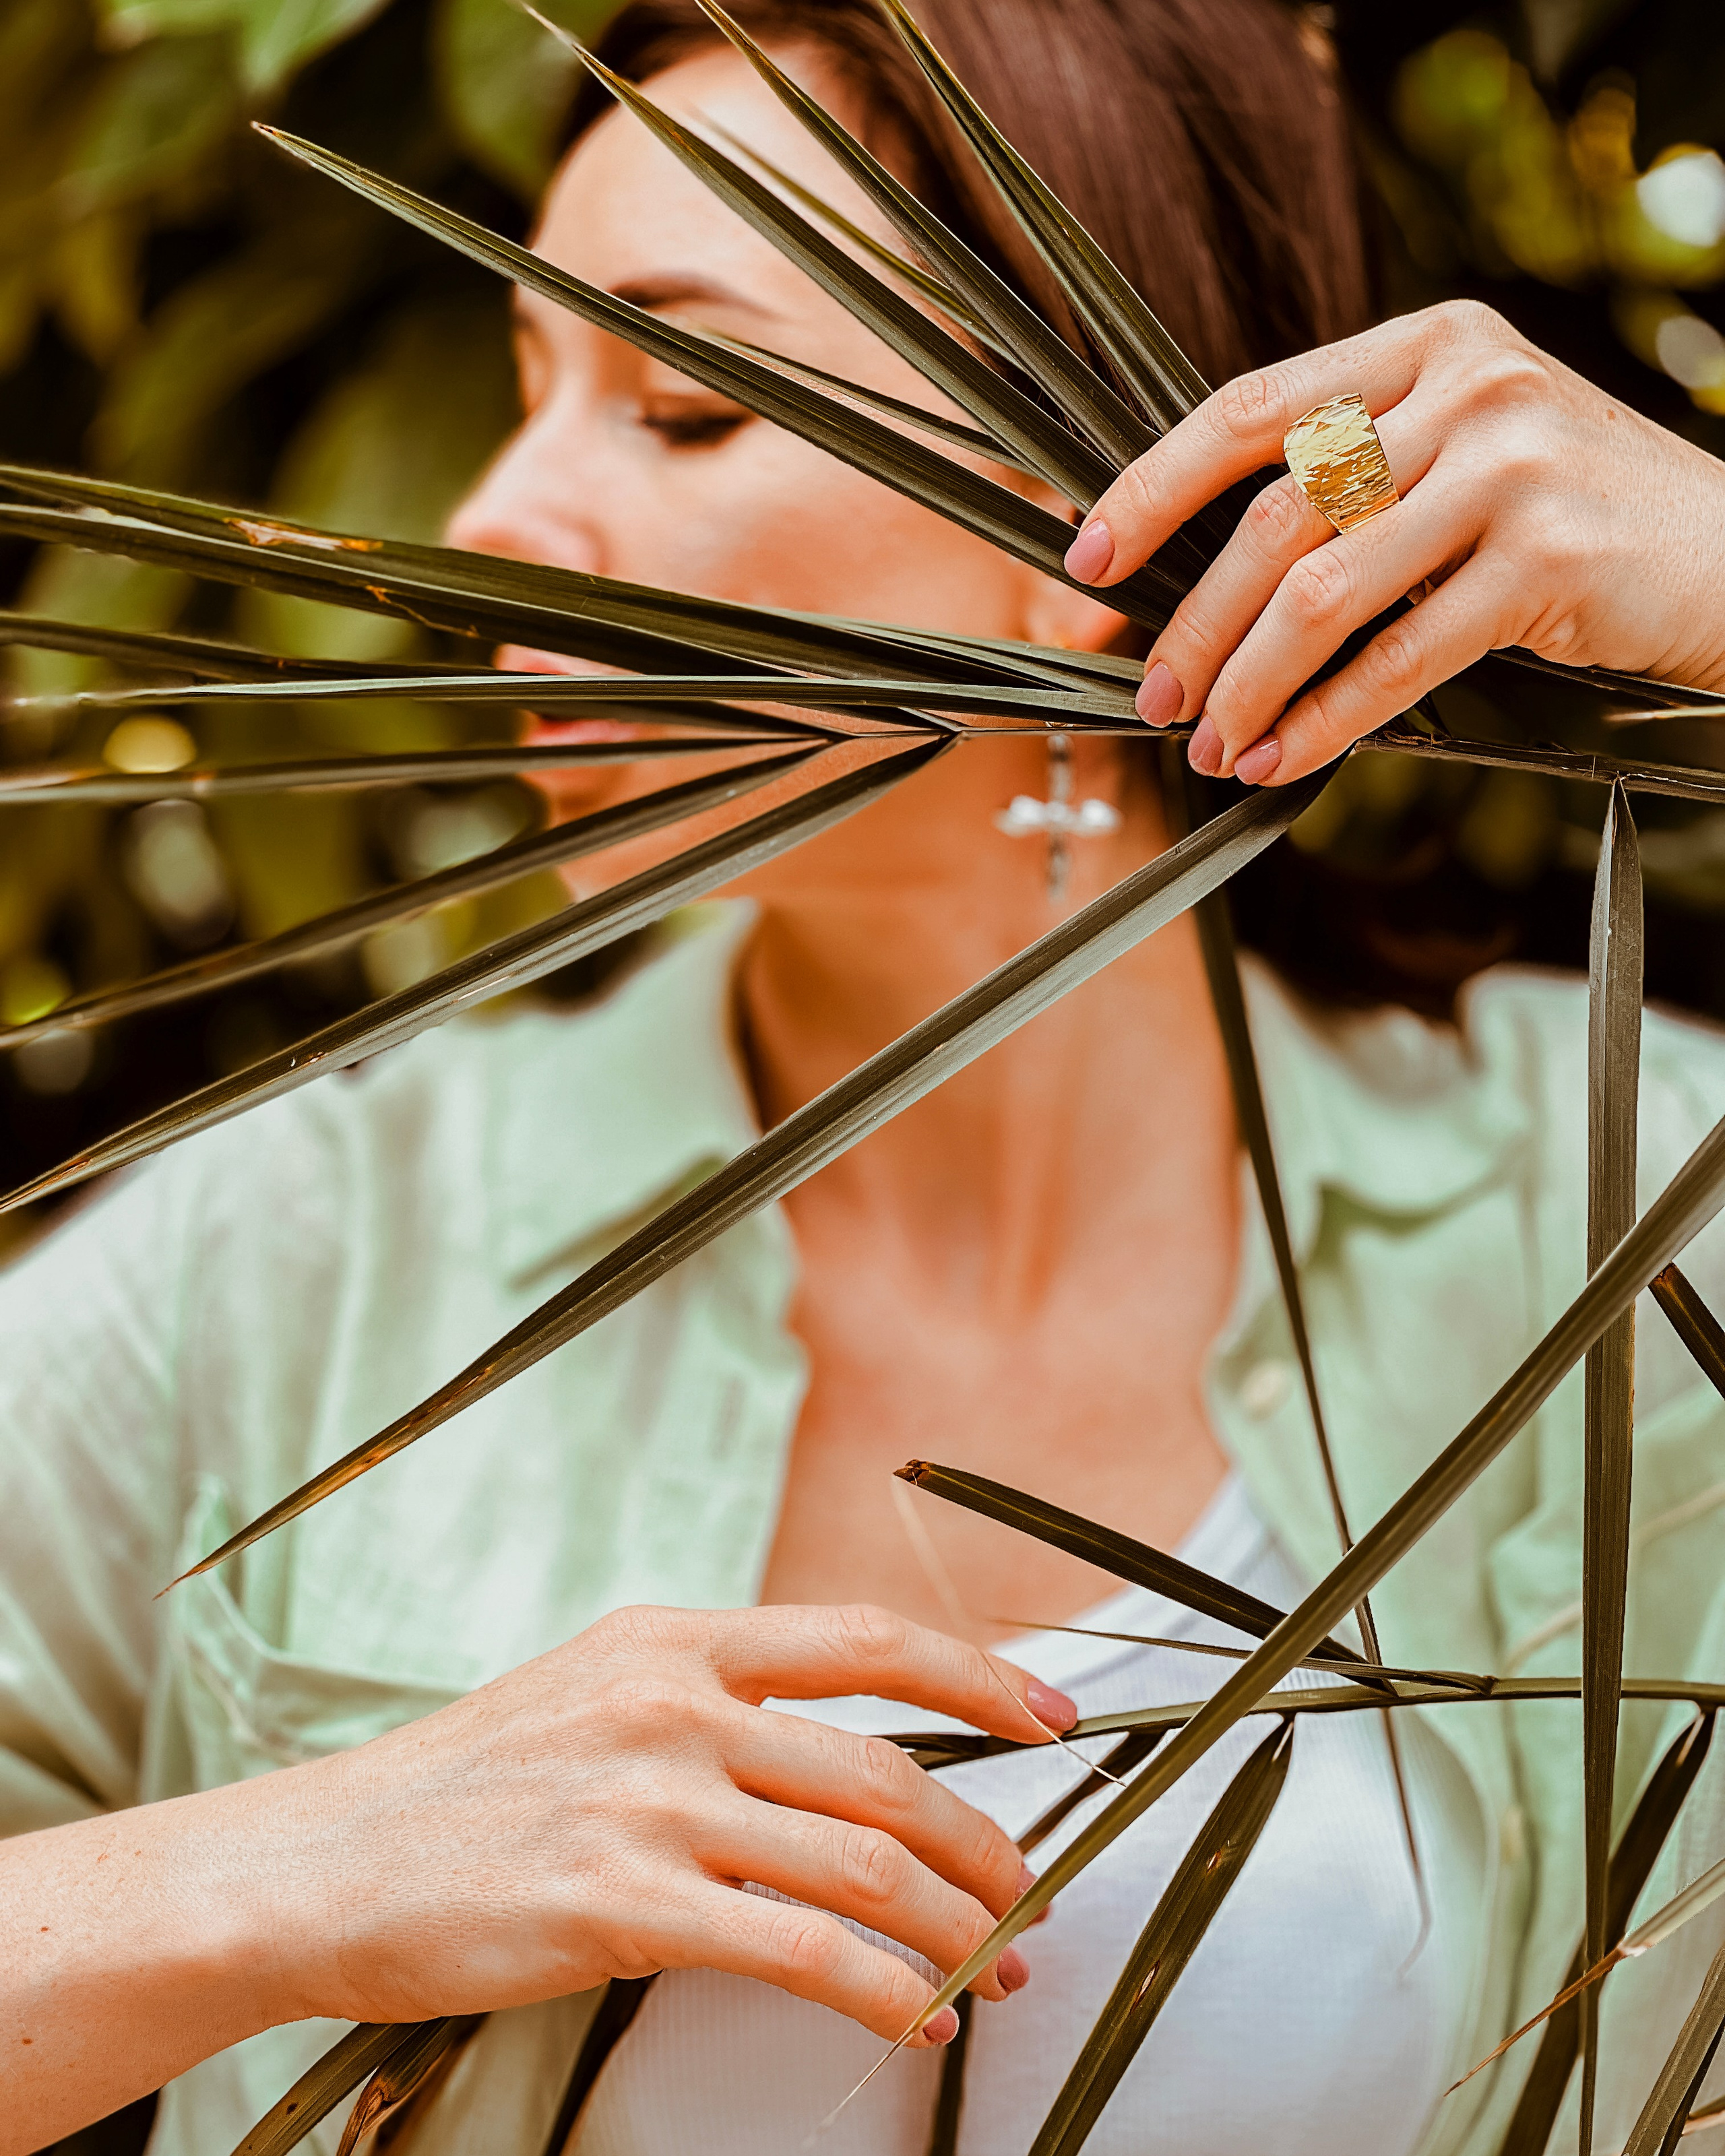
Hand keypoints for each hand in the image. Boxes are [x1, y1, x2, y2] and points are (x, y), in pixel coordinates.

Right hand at [262, 1602, 1071, 2044]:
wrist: (326, 1860)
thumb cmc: (468, 1786)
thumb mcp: (596, 1691)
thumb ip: (714, 1700)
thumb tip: (845, 1750)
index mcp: (674, 1639)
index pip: (864, 1640)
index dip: (979, 1673)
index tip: (1055, 1716)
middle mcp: (673, 1703)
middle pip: (883, 1769)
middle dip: (982, 1842)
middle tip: (1027, 1893)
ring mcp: (648, 1799)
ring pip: (860, 1861)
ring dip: (952, 1923)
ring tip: (991, 1964)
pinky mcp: (621, 1902)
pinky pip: (797, 1950)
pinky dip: (879, 1990)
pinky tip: (912, 2020)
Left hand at [1063, 299, 1724, 785]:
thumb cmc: (1567, 515)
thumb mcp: (1460, 452)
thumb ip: (1351, 478)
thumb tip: (1198, 571)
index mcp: (1423, 346)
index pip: (1250, 407)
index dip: (1153, 486)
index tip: (1086, 558)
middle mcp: (1465, 389)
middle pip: (1276, 517)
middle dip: (1195, 623)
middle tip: (1153, 696)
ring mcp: (1512, 467)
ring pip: (1323, 592)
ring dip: (1249, 685)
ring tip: (1212, 745)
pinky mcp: (1547, 559)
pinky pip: (1400, 656)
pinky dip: (1327, 720)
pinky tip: (1283, 759)